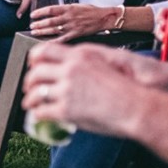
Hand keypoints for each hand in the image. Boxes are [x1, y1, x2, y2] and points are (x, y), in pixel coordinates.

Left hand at [22, 43, 156, 134]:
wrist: (139, 106)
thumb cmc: (130, 87)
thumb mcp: (109, 62)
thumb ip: (88, 63)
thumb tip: (75, 66)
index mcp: (80, 56)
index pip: (45, 50)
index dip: (34, 58)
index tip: (33, 64)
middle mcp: (70, 70)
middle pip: (36, 72)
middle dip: (29, 81)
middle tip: (28, 87)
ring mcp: (67, 89)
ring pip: (36, 92)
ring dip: (30, 99)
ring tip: (30, 104)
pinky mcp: (66, 109)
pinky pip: (42, 111)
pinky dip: (38, 114)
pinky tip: (39, 116)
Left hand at [29, 2, 116, 41]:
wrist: (104, 18)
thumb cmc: (91, 11)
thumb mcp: (76, 5)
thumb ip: (65, 9)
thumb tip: (52, 13)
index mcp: (69, 8)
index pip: (50, 10)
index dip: (40, 12)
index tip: (32, 15)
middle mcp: (69, 17)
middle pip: (50, 21)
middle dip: (39, 24)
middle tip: (31, 26)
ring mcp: (72, 26)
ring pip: (54, 30)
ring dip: (43, 31)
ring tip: (35, 32)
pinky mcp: (76, 34)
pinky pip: (62, 39)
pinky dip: (54, 41)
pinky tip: (46, 43)